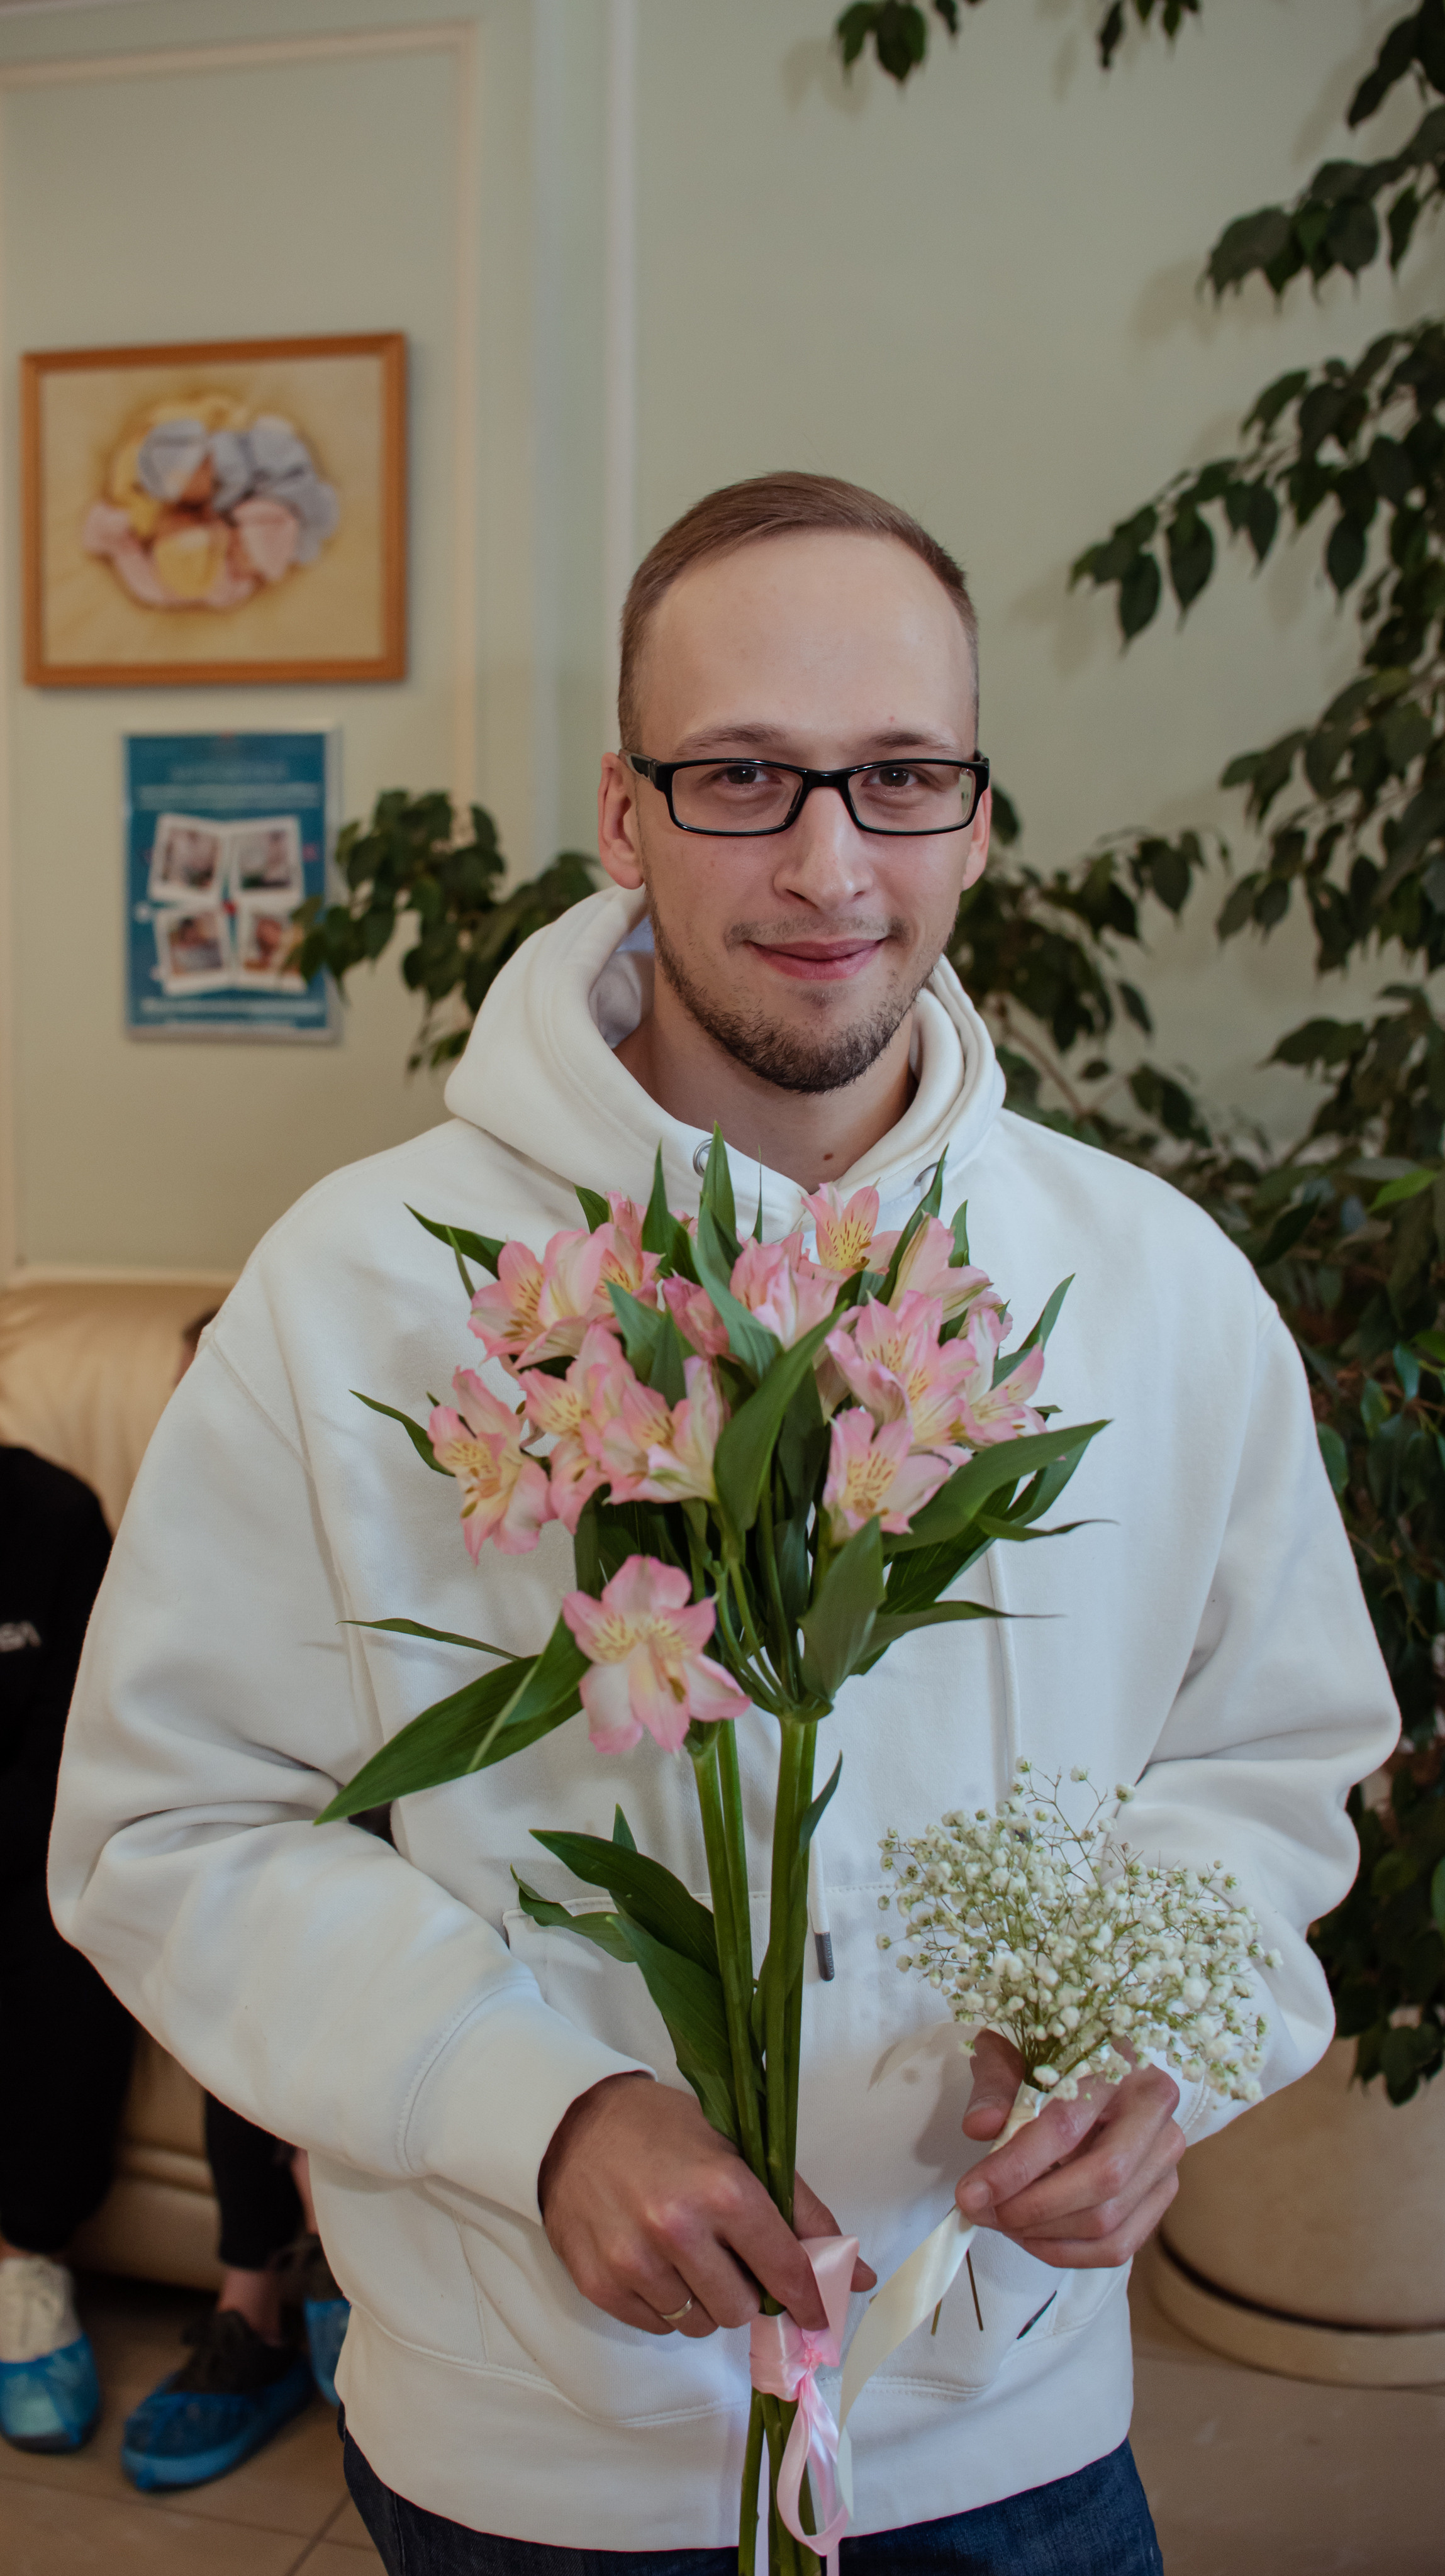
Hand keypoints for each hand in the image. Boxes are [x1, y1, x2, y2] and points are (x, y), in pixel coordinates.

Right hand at [538, 2072, 875, 2338]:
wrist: (573, 2124)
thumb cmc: (665, 2130)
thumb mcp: (738, 2149)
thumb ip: (799, 2210)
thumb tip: (855, 2275)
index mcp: (723, 2189)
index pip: (785, 2269)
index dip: (809, 2299)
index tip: (818, 2316)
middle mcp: (678, 2229)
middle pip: (742, 2308)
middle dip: (747, 2290)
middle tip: (730, 2258)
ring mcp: (634, 2262)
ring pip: (700, 2323)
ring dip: (705, 2300)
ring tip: (688, 2256)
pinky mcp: (600, 2285)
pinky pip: (659, 2327)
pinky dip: (667, 2305)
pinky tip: (656, 2263)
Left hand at [954, 2030, 1183, 2268]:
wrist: (1082, 2065)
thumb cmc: (1043, 2060)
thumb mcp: (1010, 2055)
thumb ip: (994, 2089)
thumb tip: (980, 2126)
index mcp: (1119, 2064)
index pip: (1069, 2124)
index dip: (1017, 2165)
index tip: (972, 2190)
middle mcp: (1155, 2112)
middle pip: (1103, 2178)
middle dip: (1033, 2206)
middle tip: (981, 2211)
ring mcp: (1165, 2158)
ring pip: (1109, 2220)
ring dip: (1044, 2233)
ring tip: (998, 2220)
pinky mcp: (1160, 2194)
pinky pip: (1118, 2245)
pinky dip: (1067, 2251)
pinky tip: (1029, 2235)